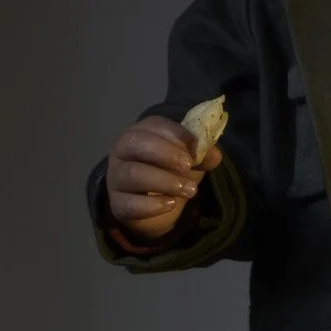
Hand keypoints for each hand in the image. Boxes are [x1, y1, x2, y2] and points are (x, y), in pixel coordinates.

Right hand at [104, 116, 223, 240]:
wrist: (152, 205)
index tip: (197, 147)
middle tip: (188, 166)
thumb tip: (214, 154)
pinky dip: (153, 205)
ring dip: (165, 181)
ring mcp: (116, 177)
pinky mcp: (116, 204)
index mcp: (141, 132)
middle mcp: (123, 150)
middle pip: (134, 143)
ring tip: (190, 190)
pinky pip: (129, 204)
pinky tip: (171, 203)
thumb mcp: (188, 160)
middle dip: (165, 153)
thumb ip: (202, 155)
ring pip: (133, 174)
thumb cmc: (169, 171)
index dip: (177, 134)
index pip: (154, 125)